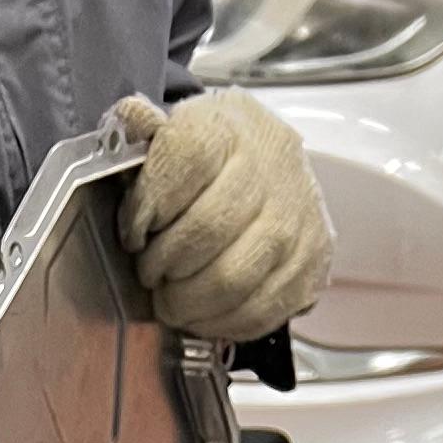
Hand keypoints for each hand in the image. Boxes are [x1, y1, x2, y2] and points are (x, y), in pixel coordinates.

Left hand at [113, 90, 332, 343]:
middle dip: (163, 263)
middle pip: (205, 230)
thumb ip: (142, 131)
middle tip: (151, 270)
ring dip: (187, 300)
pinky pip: (258, 309)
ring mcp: (298, 213)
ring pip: (230, 279)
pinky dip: (218, 322)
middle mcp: (272, 163)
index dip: (146, 207)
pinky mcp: (313, 258)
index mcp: (229, 124)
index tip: (133, 231)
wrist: (272, 165)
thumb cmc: (213, 157)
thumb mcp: (174, 129)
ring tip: (172, 295)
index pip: (183, 161)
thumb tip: (129, 121)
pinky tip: (202, 311)